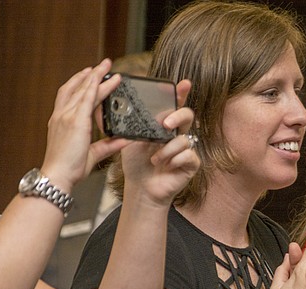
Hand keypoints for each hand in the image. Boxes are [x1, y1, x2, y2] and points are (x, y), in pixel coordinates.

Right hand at [41, 60, 129, 189]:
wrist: (58, 175)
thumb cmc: (70, 169)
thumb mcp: (93, 154)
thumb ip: (110, 145)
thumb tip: (126, 140)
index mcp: (61, 122)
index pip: (70, 96)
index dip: (79, 83)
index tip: (89, 75)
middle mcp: (62, 115)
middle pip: (75, 88)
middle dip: (89, 75)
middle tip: (102, 65)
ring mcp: (67, 116)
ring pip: (83, 90)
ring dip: (95, 76)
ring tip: (106, 66)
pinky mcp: (75, 120)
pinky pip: (87, 98)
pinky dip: (97, 86)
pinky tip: (105, 79)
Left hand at [120, 80, 198, 206]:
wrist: (140, 188)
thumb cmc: (135, 164)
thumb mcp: (128, 139)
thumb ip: (127, 123)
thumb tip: (114, 105)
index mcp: (163, 126)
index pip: (174, 105)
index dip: (180, 93)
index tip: (184, 83)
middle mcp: (177, 135)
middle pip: (187, 115)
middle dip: (177, 116)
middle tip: (165, 124)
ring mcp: (185, 149)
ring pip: (184, 139)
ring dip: (167, 150)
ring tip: (154, 159)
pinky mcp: (191, 164)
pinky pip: (188, 155)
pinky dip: (174, 160)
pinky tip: (166, 167)